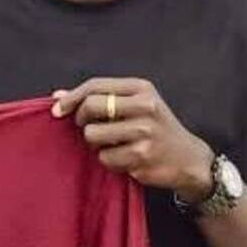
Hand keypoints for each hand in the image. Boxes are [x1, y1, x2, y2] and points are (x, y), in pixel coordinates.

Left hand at [52, 77, 214, 201]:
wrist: (188, 158)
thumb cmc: (156, 128)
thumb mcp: (135, 104)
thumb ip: (99, 98)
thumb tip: (58, 97)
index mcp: (141, 88)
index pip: (95, 85)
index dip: (72, 97)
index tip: (58, 109)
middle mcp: (144, 106)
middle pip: (90, 107)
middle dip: (82, 120)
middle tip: (89, 128)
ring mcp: (144, 131)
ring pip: (93, 135)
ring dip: (96, 144)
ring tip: (114, 144)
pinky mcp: (141, 156)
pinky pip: (105, 158)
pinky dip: (109, 160)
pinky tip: (125, 157)